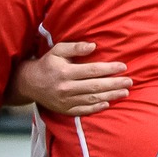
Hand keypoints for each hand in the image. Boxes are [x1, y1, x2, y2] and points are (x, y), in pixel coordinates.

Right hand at [14, 40, 131, 115]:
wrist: (28, 83)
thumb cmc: (47, 64)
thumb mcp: (57, 50)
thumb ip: (75, 47)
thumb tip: (93, 46)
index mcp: (65, 71)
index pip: (92, 70)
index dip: (109, 69)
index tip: (123, 66)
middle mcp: (66, 87)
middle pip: (95, 86)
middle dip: (115, 84)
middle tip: (129, 81)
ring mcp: (65, 100)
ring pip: (92, 99)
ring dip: (110, 96)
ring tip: (125, 92)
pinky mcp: (64, 109)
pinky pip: (83, 110)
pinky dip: (96, 108)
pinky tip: (108, 104)